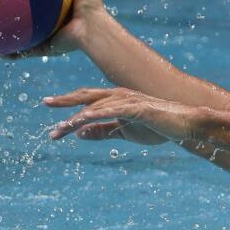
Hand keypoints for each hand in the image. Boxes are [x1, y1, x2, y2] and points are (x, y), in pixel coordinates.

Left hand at [45, 88, 194, 143]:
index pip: (87, 101)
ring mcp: (128, 100)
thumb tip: (79, 134)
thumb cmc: (157, 126)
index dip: (68, 104)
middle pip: (86, 96)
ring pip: (96, 106)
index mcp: (116, 100)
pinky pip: (112, 111)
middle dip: (65, 100)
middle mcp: (119, 95)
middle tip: (45, 103)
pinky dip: (96, 115)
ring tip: (61, 126)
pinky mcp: (137, 108)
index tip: (49, 108)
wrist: (184, 124)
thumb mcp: (124, 132)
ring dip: (77, 116)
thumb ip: (102, 131)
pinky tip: (83, 120)